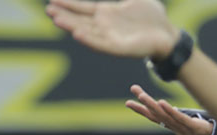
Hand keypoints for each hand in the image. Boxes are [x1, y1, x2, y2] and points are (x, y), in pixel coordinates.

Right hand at [46, 0, 179, 59]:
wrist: (167, 34)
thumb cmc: (152, 17)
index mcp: (107, 14)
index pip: (83, 8)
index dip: (68, 4)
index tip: (52, 0)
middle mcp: (105, 26)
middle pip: (80, 19)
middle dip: (64, 15)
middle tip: (48, 10)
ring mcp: (110, 38)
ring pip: (86, 31)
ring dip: (71, 26)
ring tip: (56, 20)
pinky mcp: (119, 48)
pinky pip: (101, 44)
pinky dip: (89, 39)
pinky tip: (77, 34)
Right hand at [125, 85, 212, 134]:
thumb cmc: (207, 132)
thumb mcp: (190, 123)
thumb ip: (178, 116)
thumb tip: (166, 107)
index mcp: (174, 127)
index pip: (155, 118)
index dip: (142, 110)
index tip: (129, 102)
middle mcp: (176, 129)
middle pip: (156, 116)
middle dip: (142, 105)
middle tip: (131, 95)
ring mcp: (184, 129)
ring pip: (165, 117)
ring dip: (152, 106)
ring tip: (142, 95)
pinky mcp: (194, 128)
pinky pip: (180, 119)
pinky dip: (170, 111)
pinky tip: (161, 103)